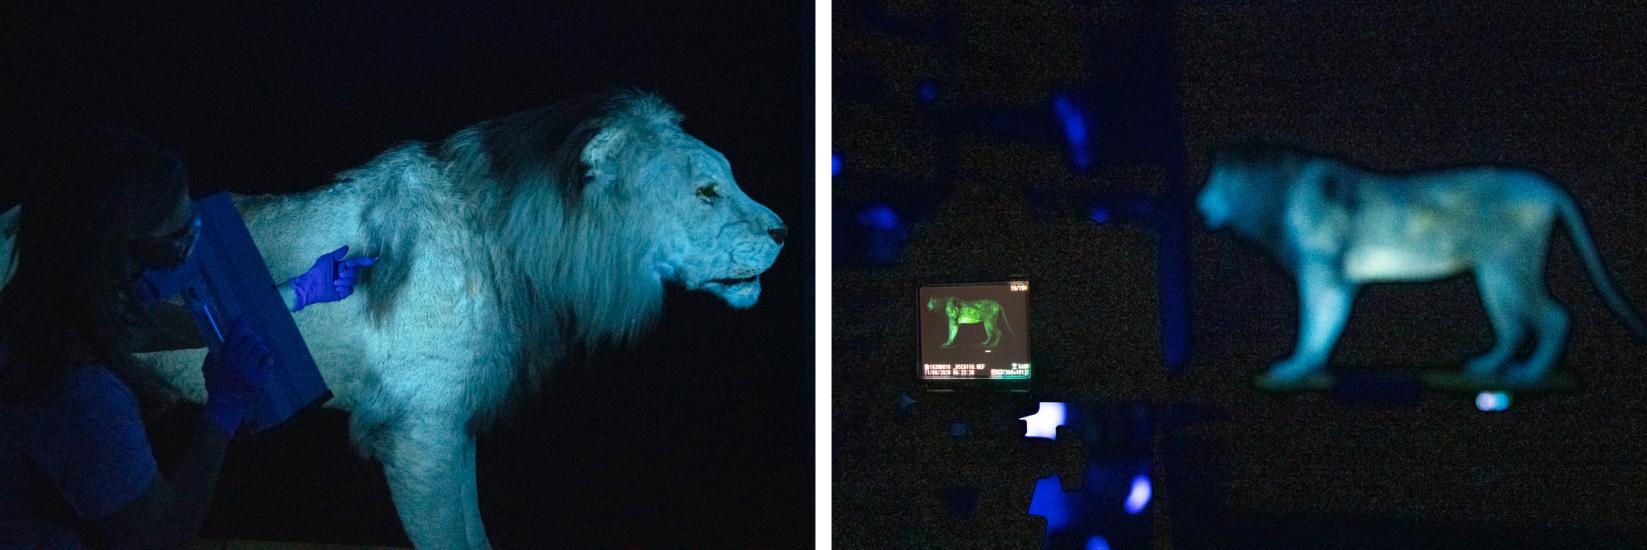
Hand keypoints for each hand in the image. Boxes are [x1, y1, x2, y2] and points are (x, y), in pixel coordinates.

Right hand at [202, 316, 273, 435]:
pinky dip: (267, 358)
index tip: (242, 317)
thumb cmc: (216, 384)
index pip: (235, 335)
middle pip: (250, 340)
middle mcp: (239, 362)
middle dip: (251, 337)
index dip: (239, 324)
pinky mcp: (261, 378)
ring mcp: (251, 370)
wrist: (227, 403)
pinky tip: (265, 359)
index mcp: (225, 357)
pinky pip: (269, 361)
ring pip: (260, 349)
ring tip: (258, 349)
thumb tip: (222, 340)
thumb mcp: (209, 367)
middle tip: (252, 339)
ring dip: (259, 347)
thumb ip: (214, 353)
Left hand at [289, 245, 376, 310]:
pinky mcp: (342, 293)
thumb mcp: (327, 259)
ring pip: (353, 282)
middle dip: (347, 273)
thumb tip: (347, 247)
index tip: (374, 260)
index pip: (356, 263)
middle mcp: (344, 275)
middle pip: (355, 273)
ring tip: (333, 283)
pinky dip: (342, 288)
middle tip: (337, 274)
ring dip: (343, 281)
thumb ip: (338, 253)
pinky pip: (350, 290)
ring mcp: (344, 285)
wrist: (311, 285)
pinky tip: (335, 289)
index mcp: (341, 267)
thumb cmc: (317, 271)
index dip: (365, 261)